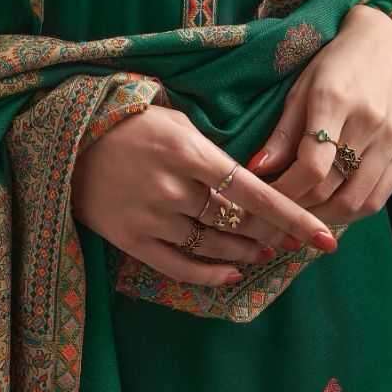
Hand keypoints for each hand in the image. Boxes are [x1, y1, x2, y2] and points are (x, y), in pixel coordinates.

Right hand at [70, 103, 339, 287]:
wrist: (67, 141)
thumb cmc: (128, 122)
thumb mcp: (174, 119)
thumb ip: (212, 151)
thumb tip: (253, 183)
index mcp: (187, 150)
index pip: (253, 190)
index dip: (291, 216)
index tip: (324, 238)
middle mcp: (172, 186)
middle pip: (237, 222)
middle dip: (269, 234)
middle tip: (287, 240)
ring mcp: (152, 216)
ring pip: (214, 245)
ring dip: (245, 251)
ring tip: (262, 250)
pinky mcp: (132, 240)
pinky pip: (181, 267)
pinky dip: (212, 273)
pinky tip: (232, 269)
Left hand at [246, 5, 391, 221]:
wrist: (386, 44)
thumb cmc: (335, 63)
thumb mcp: (300, 87)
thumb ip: (282, 133)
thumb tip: (257, 170)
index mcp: (334, 100)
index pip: (312, 165)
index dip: (285, 189)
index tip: (265, 195)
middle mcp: (368, 122)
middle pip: (332, 187)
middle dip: (299, 206)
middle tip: (277, 209)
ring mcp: (391, 139)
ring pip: (356, 201)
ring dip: (324, 216)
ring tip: (301, 211)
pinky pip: (378, 198)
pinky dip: (351, 211)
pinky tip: (330, 206)